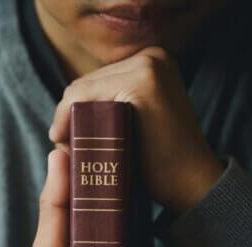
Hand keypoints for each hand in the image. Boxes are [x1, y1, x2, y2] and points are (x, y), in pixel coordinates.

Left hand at [48, 46, 224, 214]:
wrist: (192, 185)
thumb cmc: (156, 162)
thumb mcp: (130, 123)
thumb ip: (105, 108)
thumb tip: (60, 117)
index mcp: (151, 60)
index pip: (92, 81)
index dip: (73, 113)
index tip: (67, 142)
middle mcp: (151, 56)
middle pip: (83, 84)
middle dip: (68, 117)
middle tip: (66, 150)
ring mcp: (148, 66)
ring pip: (79, 91)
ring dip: (67, 122)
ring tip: (71, 151)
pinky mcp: (141, 83)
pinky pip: (82, 97)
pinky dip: (70, 122)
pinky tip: (72, 146)